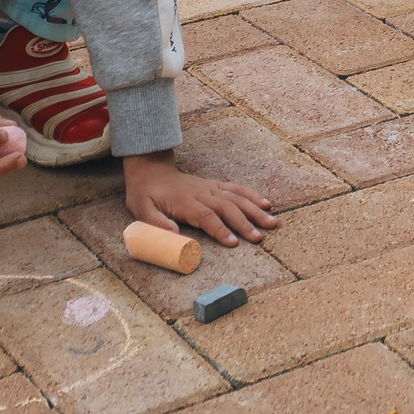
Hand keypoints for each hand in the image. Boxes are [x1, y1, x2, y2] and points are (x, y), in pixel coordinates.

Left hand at [123, 149, 276, 245]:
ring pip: (236, 198)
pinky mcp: (214, 185)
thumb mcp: (141, 209)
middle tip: (259, 237)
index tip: (233, 242)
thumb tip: (174, 235)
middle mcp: (201, 193)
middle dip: (244, 223)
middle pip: (227, 208)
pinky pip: (236, 189)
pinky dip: (252, 195)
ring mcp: (210, 187)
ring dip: (254, 210)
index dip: (220, 229)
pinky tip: (265, 203)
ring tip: (272, 222)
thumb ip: (157, 222)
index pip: (206, 216)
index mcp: (185, 202)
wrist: (151, 171)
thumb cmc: (146, 194)